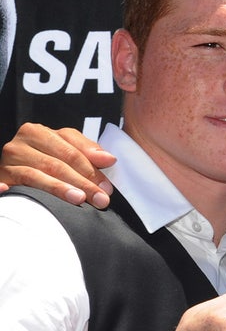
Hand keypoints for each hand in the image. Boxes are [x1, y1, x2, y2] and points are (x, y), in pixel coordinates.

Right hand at [0, 123, 115, 207]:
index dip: (92, 167)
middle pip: (58, 162)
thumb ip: (88, 153)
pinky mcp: (1, 176)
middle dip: (83, 182)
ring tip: (80, 199)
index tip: (107, 186)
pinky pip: (13, 183)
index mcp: (40, 132)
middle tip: (100, 198)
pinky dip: (19, 189)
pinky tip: (33, 198)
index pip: (71, 148)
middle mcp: (22, 142)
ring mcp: (9, 159)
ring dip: (61, 188)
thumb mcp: (66, 152)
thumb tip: (110, 159)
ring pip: (39, 174)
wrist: (12, 172)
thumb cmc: (44, 162)